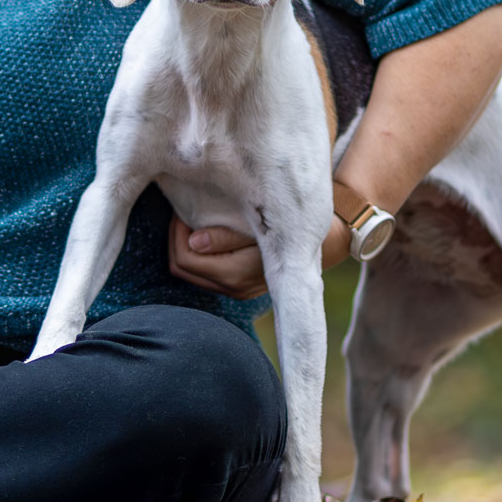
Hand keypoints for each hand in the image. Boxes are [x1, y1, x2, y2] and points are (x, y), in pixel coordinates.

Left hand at [168, 215, 355, 298]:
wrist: (326, 240)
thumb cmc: (293, 224)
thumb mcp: (263, 225)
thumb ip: (226, 235)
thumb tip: (193, 242)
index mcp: (236, 275)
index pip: (186, 259)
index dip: (176, 234)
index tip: (181, 211)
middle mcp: (234, 289)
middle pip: (183, 270)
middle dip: (175, 241)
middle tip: (181, 213)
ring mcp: (236, 290)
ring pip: (191, 274)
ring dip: (185, 247)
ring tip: (191, 220)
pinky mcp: (239, 286)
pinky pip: (205, 273)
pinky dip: (198, 254)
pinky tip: (203, 233)